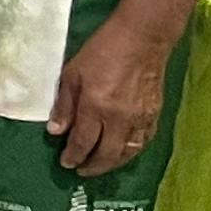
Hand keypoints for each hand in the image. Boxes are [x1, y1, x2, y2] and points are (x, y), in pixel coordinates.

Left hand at [49, 16, 172, 176]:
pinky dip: (132, 152)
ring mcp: (140, 118)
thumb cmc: (102, 51)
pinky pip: (144, 142)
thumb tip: (55, 132)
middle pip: (107, 154)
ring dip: (113, 163)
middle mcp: (120, 118)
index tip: (66, 163)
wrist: (142, 39)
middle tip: (81, 170)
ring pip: (128, 152)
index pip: (83, 142)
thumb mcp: (72, 74)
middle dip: (92, 166)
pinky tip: (123, 152)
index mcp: (96, 107)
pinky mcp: (155, 114)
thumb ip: (64, 105)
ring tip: (100, 165)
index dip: (73, 156)